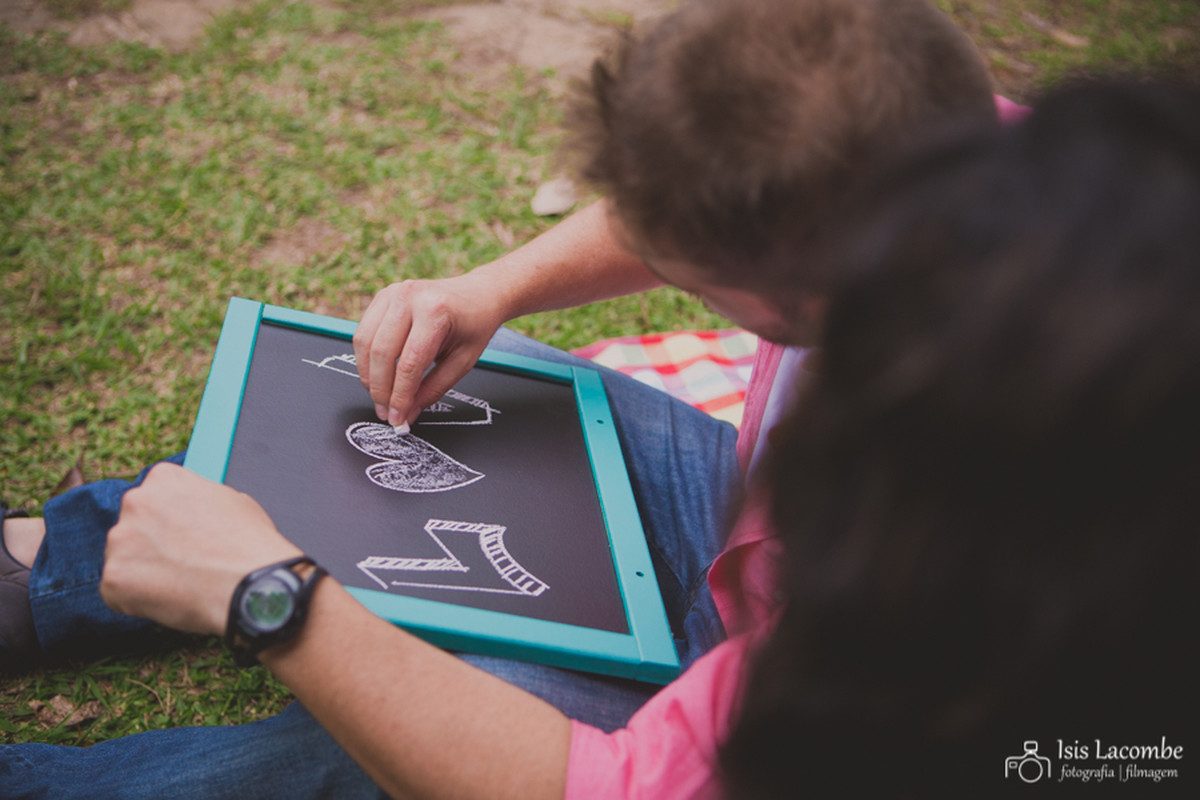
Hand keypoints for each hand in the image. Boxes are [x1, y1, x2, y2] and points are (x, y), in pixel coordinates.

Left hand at [101, 463, 303, 635]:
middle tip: (180, 563)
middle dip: (150, 545)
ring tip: (180, 584)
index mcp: (165, 478)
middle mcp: (136, 501)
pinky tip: (169, 599)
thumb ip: (200, 500)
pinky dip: (137, 599)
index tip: (181, 538)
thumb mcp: (234, 501)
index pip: (153, 498)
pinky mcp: (113, 577)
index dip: (168, 522)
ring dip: (143, 572)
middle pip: (133, 526)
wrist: (252, 585)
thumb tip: (193, 512)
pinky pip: (117, 591)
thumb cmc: (250, 546)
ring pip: (123, 558)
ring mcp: (120, 539)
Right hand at [353, 275, 506, 426]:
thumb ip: (433, 389)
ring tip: (379, 397)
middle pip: (382, 354)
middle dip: (380, 390)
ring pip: (365, 343)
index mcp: (435, 312)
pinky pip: (363, 332)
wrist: (478, 293)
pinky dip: (366, 358)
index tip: (397, 418)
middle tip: (385, 413)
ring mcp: (392, 293)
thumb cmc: (474, 325)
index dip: (399, 396)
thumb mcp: (462, 362)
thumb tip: (406, 413)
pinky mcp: (382, 296)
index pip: (409, 364)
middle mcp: (409, 297)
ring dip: (368, 376)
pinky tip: (377, 375)